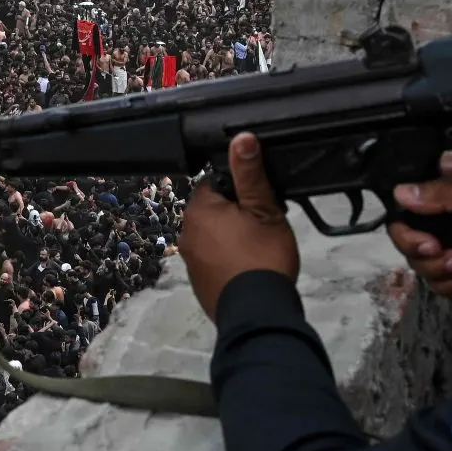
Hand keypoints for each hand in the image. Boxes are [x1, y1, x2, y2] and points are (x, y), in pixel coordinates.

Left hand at [178, 133, 299, 320]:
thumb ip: (250, 173)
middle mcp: (187, 233)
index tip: (261, 200)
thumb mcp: (264, 210)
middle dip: (237, 212)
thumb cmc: (262, 257)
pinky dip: (228, 259)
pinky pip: (214, 260)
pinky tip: (249, 267)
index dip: (241, 187)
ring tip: (260, 247)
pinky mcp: (198, 282)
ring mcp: (190, 260)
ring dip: (232, 236)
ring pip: (214, 235)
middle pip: (214, 209)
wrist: (257, 313)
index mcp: (199, 210)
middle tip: (265, 224)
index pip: (215, 182)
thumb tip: (241, 137)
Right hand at [389, 156, 451, 296]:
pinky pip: (435, 279)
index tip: (412, 222)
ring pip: (417, 258)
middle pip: (404, 229)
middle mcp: (443, 210)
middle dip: (415, 245)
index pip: (406, 189)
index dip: (401, 207)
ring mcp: (449, 240)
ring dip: (436, 267)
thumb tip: (399, 192)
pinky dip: (447, 283)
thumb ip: (444, 193)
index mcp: (450, 181)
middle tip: (435, 249)